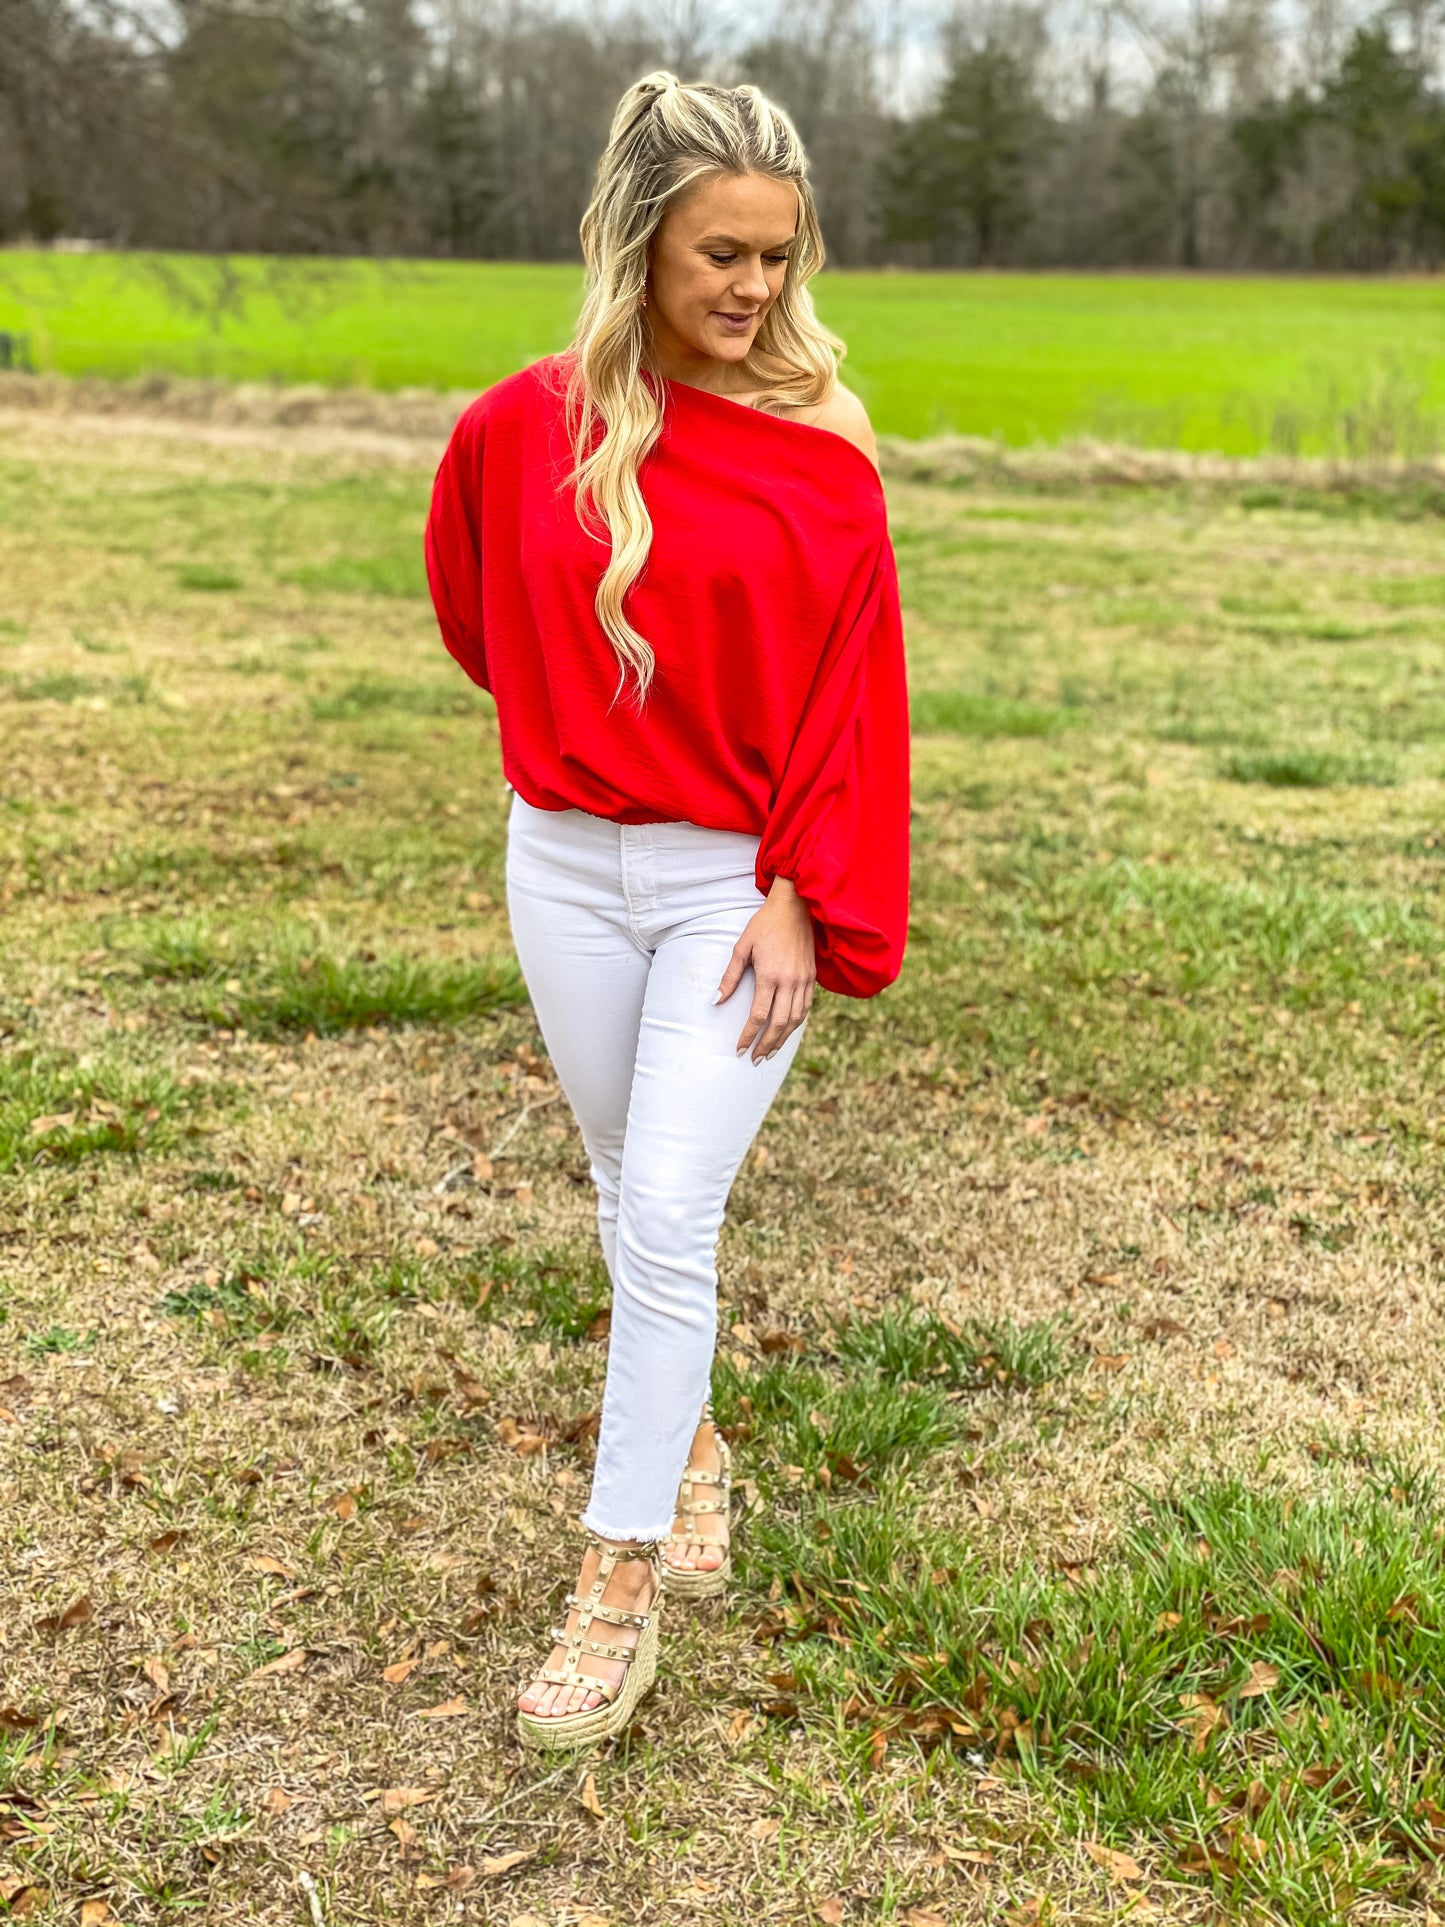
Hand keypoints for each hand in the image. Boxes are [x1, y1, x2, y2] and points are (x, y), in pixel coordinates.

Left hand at [715, 877, 815, 1063]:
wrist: (795, 908)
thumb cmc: (764, 925)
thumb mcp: (742, 948)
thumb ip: (730, 977)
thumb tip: (716, 1001)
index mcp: (770, 975)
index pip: (758, 1015)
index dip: (748, 1035)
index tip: (739, 1049)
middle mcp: (790, 981)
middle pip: (779, 1024)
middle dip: (766, 1045)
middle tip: (755, 1059)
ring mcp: (804, 980)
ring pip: (795, 1020)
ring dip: (782, 1039)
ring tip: (770, 1053)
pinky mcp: (812, 977)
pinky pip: (806, 1007)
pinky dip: (796, 1024)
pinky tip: (787, 1032)